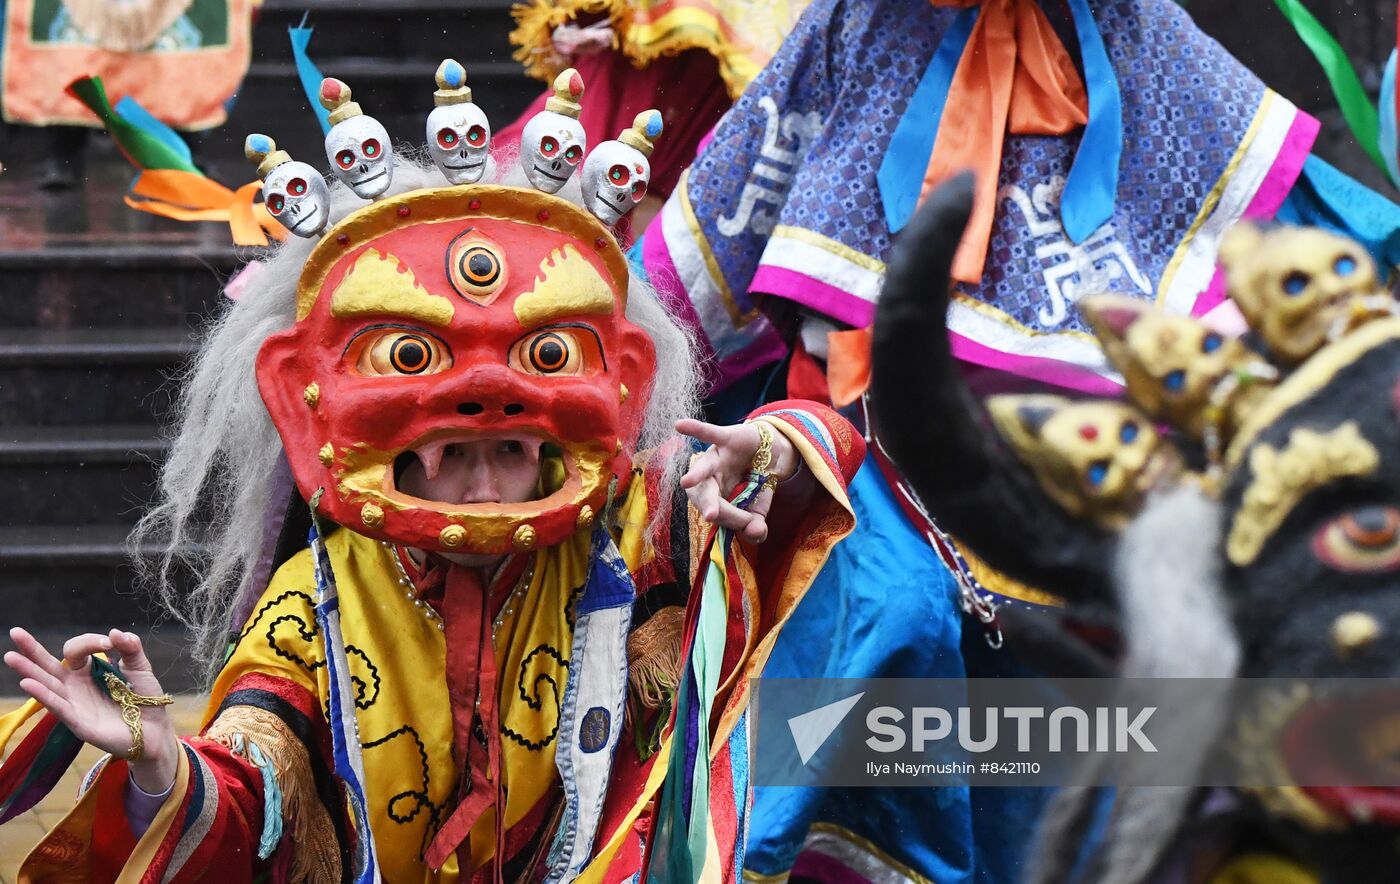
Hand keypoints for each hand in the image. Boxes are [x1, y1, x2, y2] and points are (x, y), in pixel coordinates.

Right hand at [4, 628, 177, 793]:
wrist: (154, 729)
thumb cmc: (144, 697)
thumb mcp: (139, 667)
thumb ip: (130, 647)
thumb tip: (115, 631)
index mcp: (89, 669)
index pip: (77, 649)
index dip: (90, 641)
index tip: (110, 641)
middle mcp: (76, 684)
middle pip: (49, 665)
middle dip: (32, 649)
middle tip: (15, 632)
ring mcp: (74, 702)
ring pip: (47, 684)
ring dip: (29, 671)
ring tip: (11, 656)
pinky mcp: (78, 721)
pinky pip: (58, 705)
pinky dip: (43, 694)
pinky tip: (28, 683)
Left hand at [676, 418, 799, 542]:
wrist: (770, 451)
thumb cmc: (757, 482)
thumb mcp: (759, 506)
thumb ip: (755, 523)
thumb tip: (757, 534)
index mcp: (716, 498)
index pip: (720, 511)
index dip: (736, 519)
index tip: (752, 524)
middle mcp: (711, 478)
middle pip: (705, 493)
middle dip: (708, 504)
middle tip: (711, 516)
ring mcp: (717, 457)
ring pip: (704, 466)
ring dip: (696, 474)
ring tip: (686, 482)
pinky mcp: (725, 438)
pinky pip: (710, 433)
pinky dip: (696, 429)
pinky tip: (679, 425)